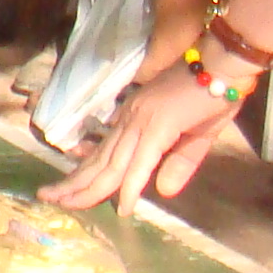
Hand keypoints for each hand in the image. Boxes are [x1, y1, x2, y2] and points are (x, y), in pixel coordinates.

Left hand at [40, 58, 238, 213]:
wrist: (225, 66)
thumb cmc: (212, 97)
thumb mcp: (197, 139)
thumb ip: (179, 163)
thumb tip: (161, 192)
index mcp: (135, 120)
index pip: (104, 152)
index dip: (83, 172)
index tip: (65, 189)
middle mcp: (131, 121)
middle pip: (98, 160)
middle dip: (73, 183)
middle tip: (47, 199)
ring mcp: (141, 122)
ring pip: (110, 164)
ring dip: (89, 188)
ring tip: (66, 204)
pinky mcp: (158, 125)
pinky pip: (141, 162)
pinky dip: (130, 186)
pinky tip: (123, 207)